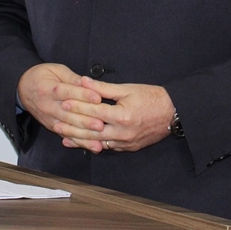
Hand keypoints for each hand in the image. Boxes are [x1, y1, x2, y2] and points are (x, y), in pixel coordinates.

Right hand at [17, 64, 105, 140]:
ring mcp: (49, 119)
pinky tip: (92, 145)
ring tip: (99, 137)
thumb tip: (87, 82)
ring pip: (68, 128)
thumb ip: (72, 78)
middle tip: (101, 123)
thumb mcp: (56, 70)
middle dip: (86, 120)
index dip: (83, 95)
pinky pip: (67, 136)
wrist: (22, 88)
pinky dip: (80, 142)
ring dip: (84, 134)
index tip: (98, 98)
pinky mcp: (52, 127)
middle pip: (68, 114)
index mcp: (49, 89)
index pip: (68, 93)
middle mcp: (48, 106)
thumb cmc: (41, 76)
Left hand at [58, 77, 174, 153]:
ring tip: (65, 137)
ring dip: (81, 140)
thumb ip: (103, 88)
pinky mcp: (129, 148)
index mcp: (122, 116)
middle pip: (92, 132)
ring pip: (98, 143)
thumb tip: (84, 82)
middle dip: (73, 128)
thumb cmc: (152, 97)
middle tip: (57, 124)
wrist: (173, 112)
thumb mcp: (127, 89)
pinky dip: (95, 144)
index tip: (63, 103)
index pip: (94, 112)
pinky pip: (108, 147)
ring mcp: (126, 143)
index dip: (77, 107)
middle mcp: (123, 132)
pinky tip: (84, 143)